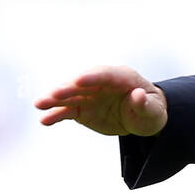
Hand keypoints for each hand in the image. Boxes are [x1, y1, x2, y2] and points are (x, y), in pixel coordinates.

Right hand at [34, 66, 168, 136]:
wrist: (142, 119)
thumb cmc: (151, 110)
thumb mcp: (154, 110)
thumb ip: (145, 103)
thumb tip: (138, 95)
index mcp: (122, 77)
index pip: (106, 74)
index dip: (93, 77)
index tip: (80, 80)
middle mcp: (101, 84)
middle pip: (82, 84)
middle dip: (68, 88)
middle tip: (54, 94)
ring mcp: (90, 96)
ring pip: (70, 96)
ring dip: (54, 100)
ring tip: (40, 105)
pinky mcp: (82, 109)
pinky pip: (67, 112)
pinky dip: (56, 115)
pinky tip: (45, 120)